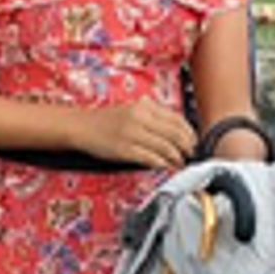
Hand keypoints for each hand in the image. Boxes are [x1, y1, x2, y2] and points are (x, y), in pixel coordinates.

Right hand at [75, 100, 196, 169]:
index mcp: (144, 107)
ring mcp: (132, 134)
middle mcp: (140, 118)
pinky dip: (162, 164)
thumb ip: (154, 119)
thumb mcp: (132, 111)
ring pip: (166, 148)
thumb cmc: (106, 121)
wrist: (80, 126)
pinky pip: (151, 159)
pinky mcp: (124, 150)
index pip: (178, 120)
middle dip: (187, 148)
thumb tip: (178, 135)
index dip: (190, 134)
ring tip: (179, 164)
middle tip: (190, 156)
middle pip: (176, 135)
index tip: (194, 143)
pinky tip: (165, 166)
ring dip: (177, 159)